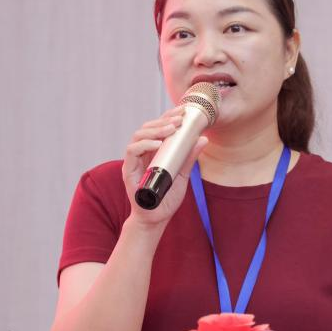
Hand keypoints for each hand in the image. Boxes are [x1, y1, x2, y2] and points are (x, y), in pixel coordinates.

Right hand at [121, 106, 208, 228]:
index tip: (185, 111)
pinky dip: (144, 144)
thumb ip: (190, 158)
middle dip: (164, 119)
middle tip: (180, 119)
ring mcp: (134, 160)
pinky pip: (132, 151)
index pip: (160, 127)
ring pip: (139, 135)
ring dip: (155, 129)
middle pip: (149, 127)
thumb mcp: (183, 175)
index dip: (170, 116)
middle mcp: (143, 152)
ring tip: (170, 128)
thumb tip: (203, 138)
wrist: (156, 219)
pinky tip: (157, 143)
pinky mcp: (128, 170)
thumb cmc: (167, 198)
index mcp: (155, 151)